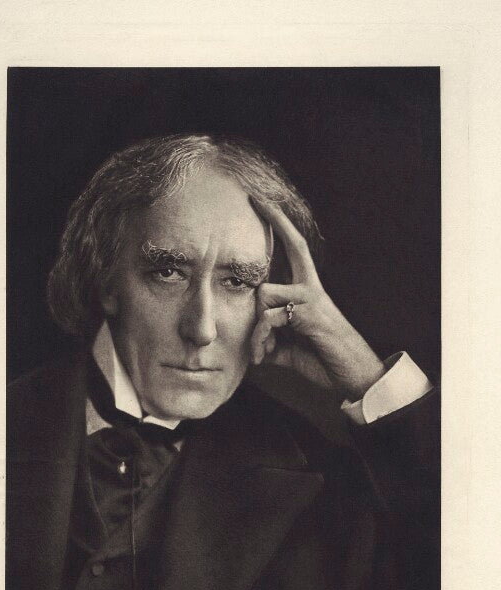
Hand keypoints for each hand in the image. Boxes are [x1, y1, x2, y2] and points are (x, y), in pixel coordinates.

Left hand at [250, 200, 385, 400]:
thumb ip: (271, 338)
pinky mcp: (310, 315)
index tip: (260, 199)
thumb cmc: (323, 358)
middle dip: (268, 250)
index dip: (279, 222)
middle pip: (284, 257)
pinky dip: (261, 341)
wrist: (352, 375)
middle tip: (254, 219)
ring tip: (260, 351)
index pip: (294, 246)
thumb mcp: (289, 347)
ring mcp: (312, 299)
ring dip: (256, 327)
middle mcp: (312, 288)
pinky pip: (270, 318)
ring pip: (265, 294)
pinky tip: (264, 356)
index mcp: (307, 290)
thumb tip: (252, 344)